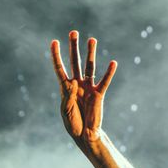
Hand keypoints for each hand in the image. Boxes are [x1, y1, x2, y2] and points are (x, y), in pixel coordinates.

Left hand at [50, 30, 117, 148]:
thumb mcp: (66, 111)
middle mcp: (77, 84)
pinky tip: (113, 63)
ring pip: (89, 67)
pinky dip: (109, 73)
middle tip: (73, 32)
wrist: (85, 135)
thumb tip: (73, 82)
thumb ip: (68, 96)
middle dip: (74, 47)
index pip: (59, 68)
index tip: (54, 42)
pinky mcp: (98, 94)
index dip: (56, 56)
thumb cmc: (73, 123)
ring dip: (90, 53)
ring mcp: (88, 88)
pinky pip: (104, 81)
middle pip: (75, 62)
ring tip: (92, 39)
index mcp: (65, 88)